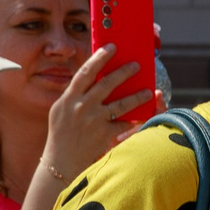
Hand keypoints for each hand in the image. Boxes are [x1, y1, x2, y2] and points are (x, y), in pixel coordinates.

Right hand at [39, 47, 151, 187]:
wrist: (61, 162)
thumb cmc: (61, 134)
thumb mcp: (61, 110)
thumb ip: (75, 95)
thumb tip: (92, 77)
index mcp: (69, 98)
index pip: (86, 72)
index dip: (100, 57)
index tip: (112, 47)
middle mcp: (82, 107)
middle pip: (107, 84)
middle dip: (124, 72)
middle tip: (137, 65)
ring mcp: (94, 121)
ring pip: (121, 104)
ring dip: (137, 96)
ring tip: (149, 92)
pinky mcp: (104, 135)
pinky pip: (123, 124)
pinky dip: (133, 120)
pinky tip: (142, 116)